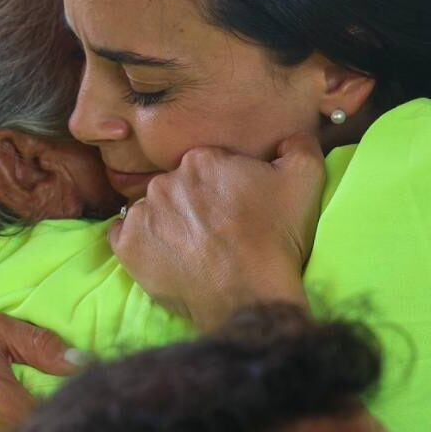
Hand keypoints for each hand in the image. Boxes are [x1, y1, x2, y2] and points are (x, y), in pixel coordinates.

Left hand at [109, 133, 324, 331]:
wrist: (250, 296)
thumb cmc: (276, 238)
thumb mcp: (304, 179)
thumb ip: (299, 144)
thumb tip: (291, 135)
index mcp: (201, 159)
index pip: (206, 164)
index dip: (222, 185)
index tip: (234, 206)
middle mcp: (165, 180)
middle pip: (177, 184)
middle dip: (193, 202)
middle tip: (217, 229)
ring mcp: (142, 213)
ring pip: (152, 208)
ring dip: (168, 221)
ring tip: (194, 246)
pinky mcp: (127, 247)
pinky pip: (125, 234)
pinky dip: (142, 241)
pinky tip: (166, 254)